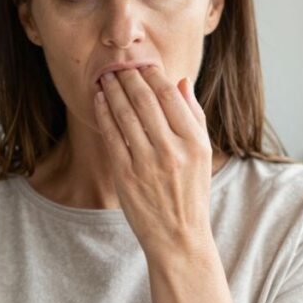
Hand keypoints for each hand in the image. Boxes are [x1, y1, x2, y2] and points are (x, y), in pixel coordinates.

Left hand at [93, 65, 213, 261]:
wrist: (178, 237)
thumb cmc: (191, 193)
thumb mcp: (203, 155)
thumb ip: (194, 117)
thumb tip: (181, 82)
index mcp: (195, 142)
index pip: (170, 96)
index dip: (153, 74)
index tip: (143, 64)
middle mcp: (172, 150)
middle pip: (145, 100)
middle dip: (129, 76)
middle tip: (118, 64)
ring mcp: (147, 163)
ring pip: (125, 114)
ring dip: (113, 90)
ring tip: (106, 76)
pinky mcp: (126, 175)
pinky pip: (111, 135)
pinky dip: (104, 113)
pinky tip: (100, 99)